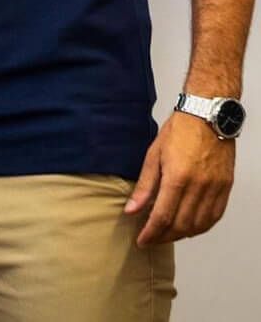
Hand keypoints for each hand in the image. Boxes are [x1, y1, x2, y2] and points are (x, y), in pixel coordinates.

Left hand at [124, 112, 235, 245]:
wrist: (207, 116)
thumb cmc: (178, 131)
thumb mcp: (153, 154)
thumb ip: (145, 186)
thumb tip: (132, 210)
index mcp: (178, 177)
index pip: (163, 216)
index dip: (151, 233)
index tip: (141, 241)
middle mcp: (199, 187)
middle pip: (182, 225)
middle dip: (164, 237)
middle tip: (151, 239)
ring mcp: (215, 189)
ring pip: (199, 225)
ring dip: (182, 235)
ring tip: (167, 235)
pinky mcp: (226, 188)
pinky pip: (215, 216)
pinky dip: (201, 227)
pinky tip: (189, 227)